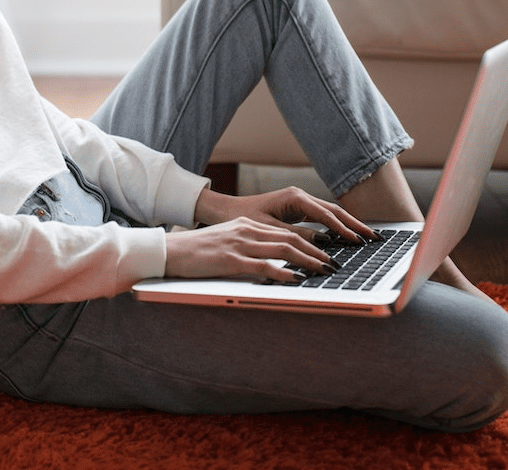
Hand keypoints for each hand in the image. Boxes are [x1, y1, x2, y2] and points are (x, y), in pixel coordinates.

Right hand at [163, 186, 378, 282]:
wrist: (171, 251)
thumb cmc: (198, 252)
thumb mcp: (228, 243)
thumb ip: (250, 248)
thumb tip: (275, 262)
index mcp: (248, 226)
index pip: (287, 232)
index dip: (311, 241)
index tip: (329, 252)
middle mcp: (247, 231)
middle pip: (291, 238)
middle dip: (318, 251)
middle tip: (336, 264)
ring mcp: (240, 244)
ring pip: (283, 250)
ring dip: (308, 261)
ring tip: (325, 271)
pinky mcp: (231, 260)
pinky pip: (264, 266)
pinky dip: (283, 273)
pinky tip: (296, 281)